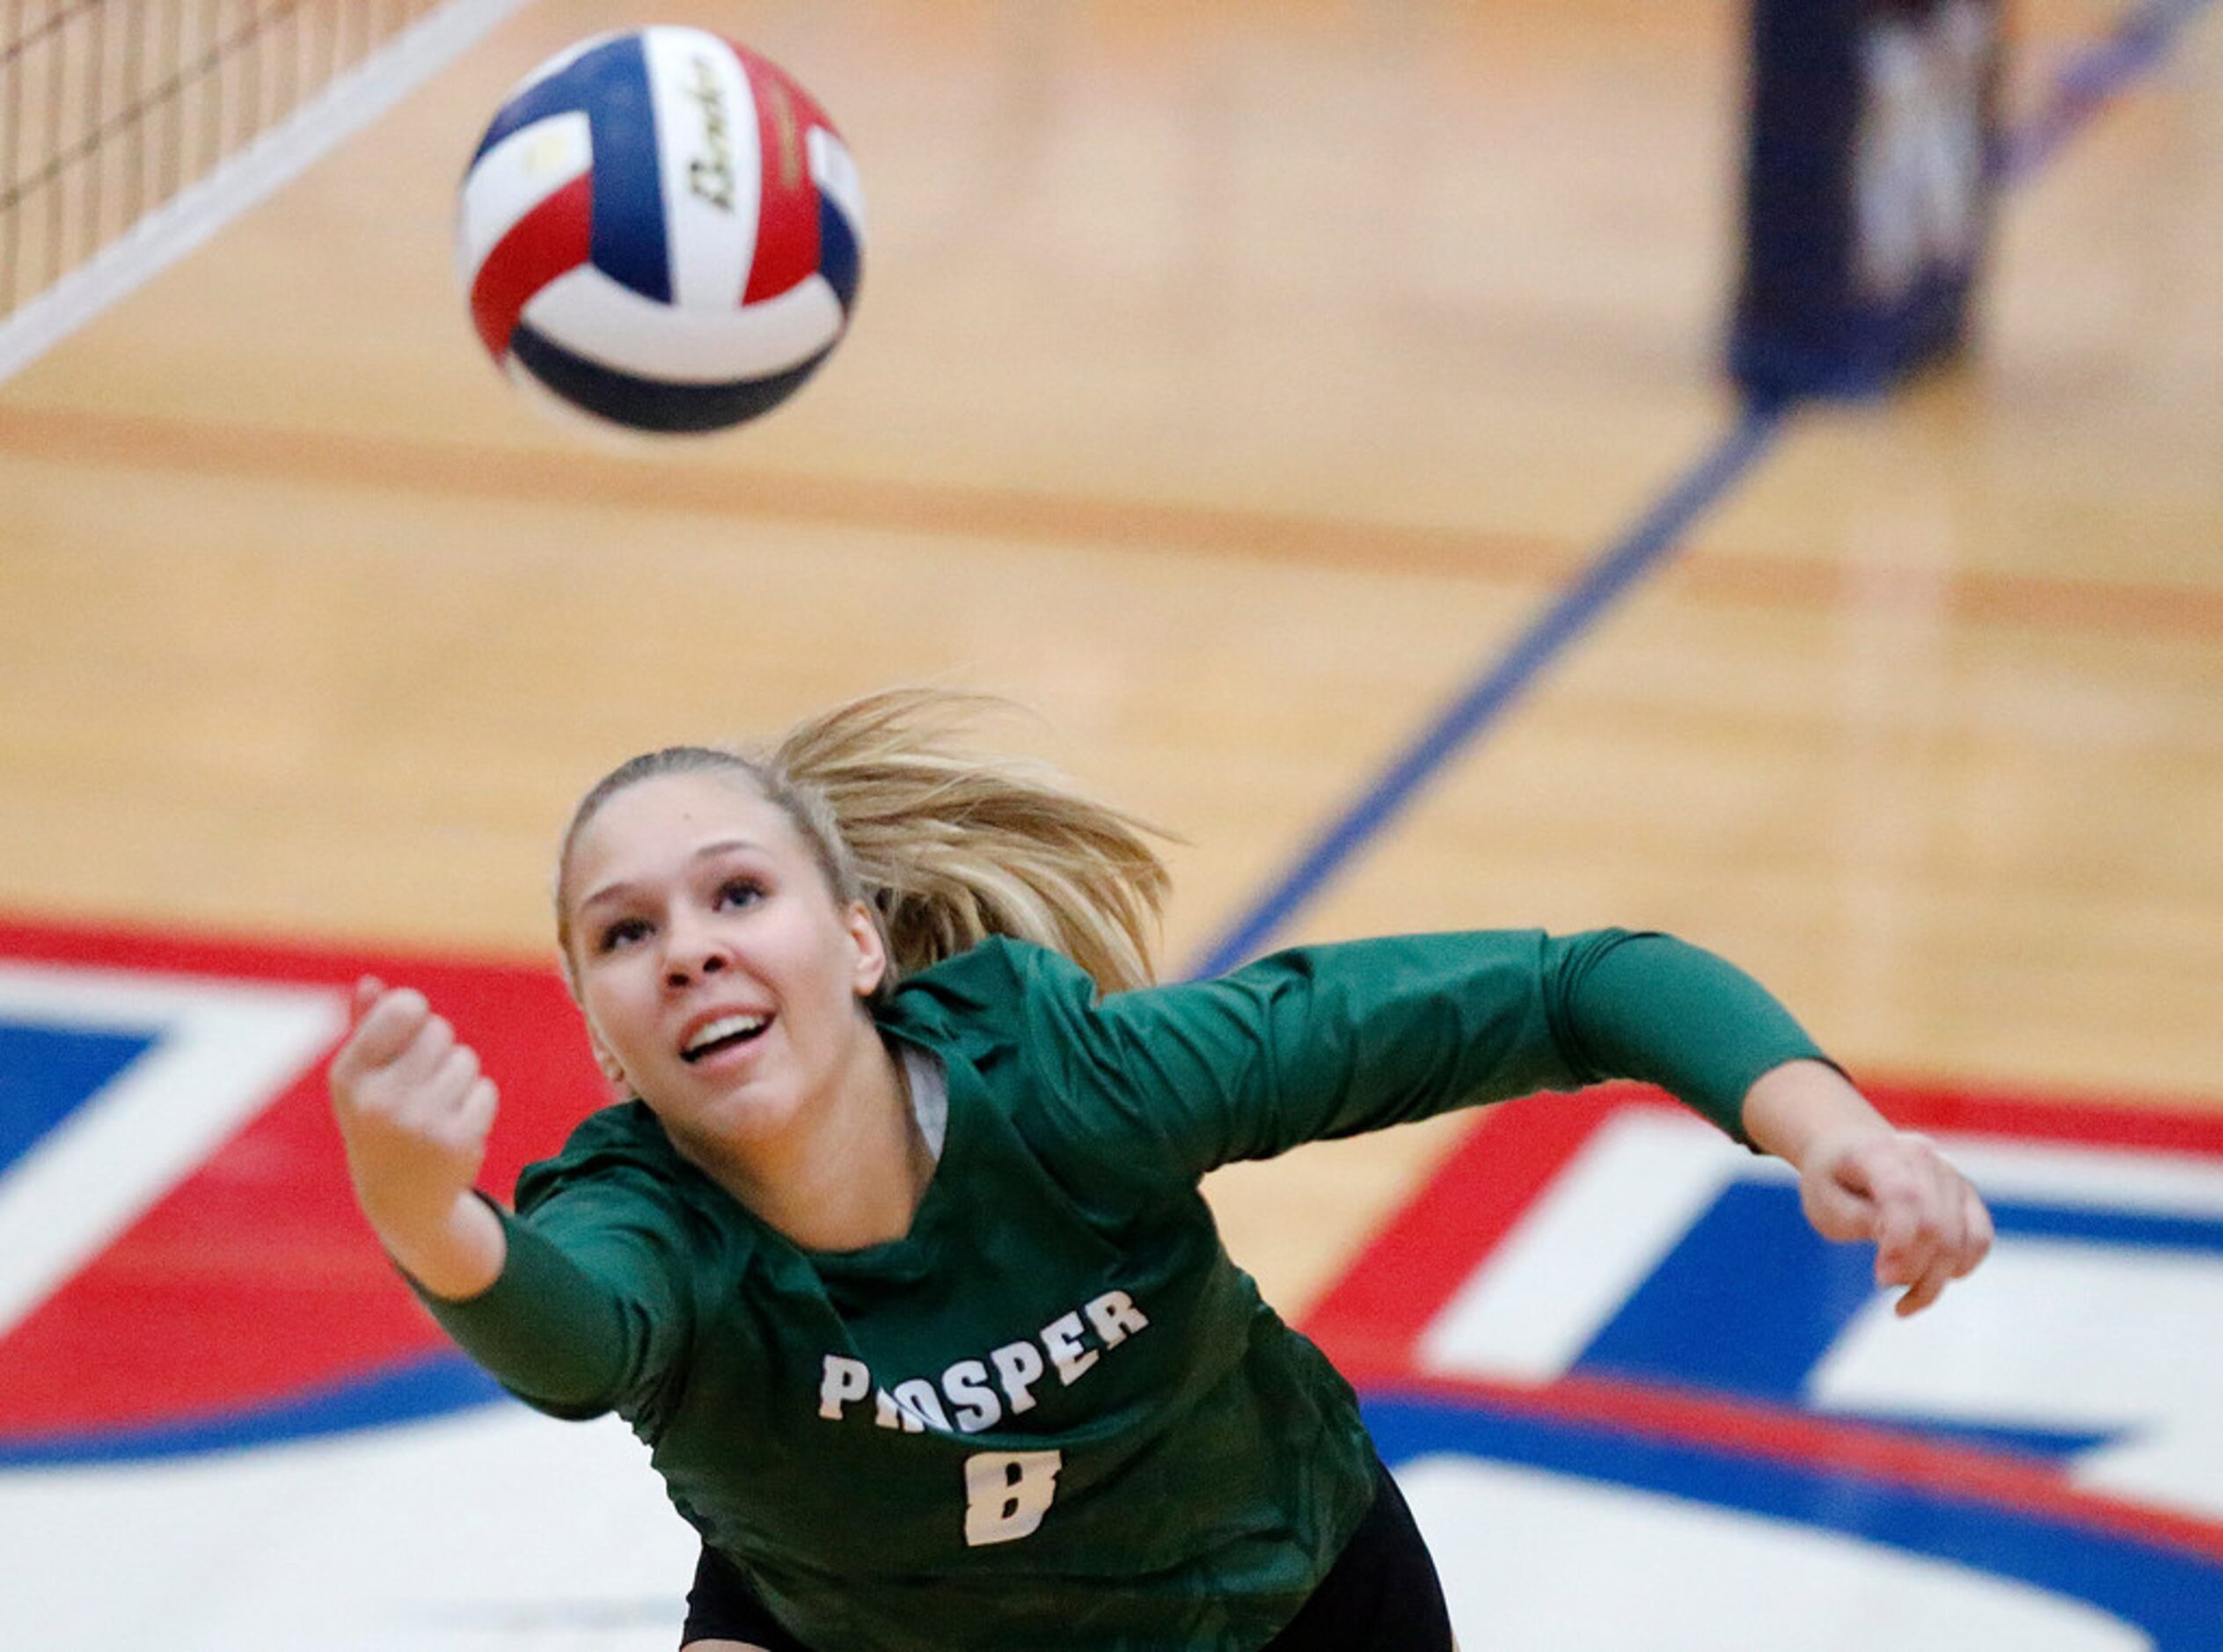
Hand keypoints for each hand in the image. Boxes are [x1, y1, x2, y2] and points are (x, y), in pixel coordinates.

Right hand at [328, 977, 499, 1251]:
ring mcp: (419, 1124)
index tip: (408, 1028)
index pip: (403, 1008)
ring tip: (433, 1107)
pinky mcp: (456, 1142)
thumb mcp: (362, 1078)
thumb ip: (366, 1027)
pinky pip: (485, 1091)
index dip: (414, 1011)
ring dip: (458, 1077)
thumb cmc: (379, 1122)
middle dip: (437, 1048)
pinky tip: (452, 1128)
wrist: (401, 1200)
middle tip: (418, 1083)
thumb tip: (371, 982)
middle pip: (439, 1031)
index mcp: (348, 1076)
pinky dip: (476, 1103)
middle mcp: (379, 1101)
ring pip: (465, 1060)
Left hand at [1798, 1127, 1992, 1316]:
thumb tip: (1899, 1245)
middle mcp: (1922, 1157)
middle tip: (1883, 1281)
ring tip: (1904, 1298)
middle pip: (1937, 1225)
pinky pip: (1979, 1239)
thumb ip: (1859, 1221)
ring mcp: (1949, 1174)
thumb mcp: (1824, 1204)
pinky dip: (1959, 1268)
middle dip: (1913, 1269)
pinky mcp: (1965, 1195)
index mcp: (1878, 1153)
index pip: (1905, 1196)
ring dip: (1935, 1279)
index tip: (1882, 1277)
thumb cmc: (1832, 1182)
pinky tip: (1929, 1283)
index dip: (1901, 1243)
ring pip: (1963, 1238)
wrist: (1847, 1147)